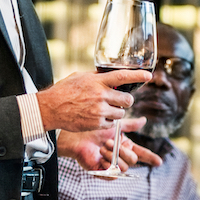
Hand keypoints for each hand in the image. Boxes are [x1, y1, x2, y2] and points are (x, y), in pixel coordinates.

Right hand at [36, 69, 151, 132]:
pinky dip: (107, 121)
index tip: (148, 75)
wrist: (51, 108)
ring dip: (117, 112)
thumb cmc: (64, 90)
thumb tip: (108, 76)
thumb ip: (96, 77)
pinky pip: (111, 123)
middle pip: (127, 100)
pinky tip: (97, 117)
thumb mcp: (80, 77)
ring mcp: (99, 111)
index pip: (123, 76)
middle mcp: (101, 95)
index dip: (138, 76)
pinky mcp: (96, 123)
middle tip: (120, 100)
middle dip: (126, 101)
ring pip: (121, 113)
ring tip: (104, 109)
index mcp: (97, 81)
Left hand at [58, 119, 162, 171]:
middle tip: (108, 142)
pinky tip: (101, 158)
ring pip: (124, 167)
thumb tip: (144, 120)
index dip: (151, 158)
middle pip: (133, 160)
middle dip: (123, 151)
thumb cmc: (94, 130)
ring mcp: (112, 166)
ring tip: (102, 148)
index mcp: (125, 147)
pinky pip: (114, 174)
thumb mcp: (115, 126)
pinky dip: (108, 166)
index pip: (142, 154)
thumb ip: (130, 125)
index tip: (159, 162)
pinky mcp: (103, 173)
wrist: (77, 137)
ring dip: (114, 156)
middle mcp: (121, 157)